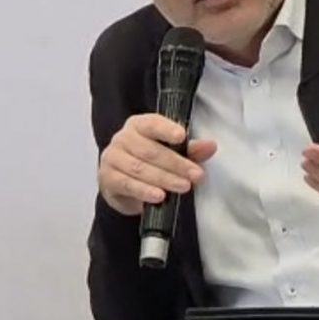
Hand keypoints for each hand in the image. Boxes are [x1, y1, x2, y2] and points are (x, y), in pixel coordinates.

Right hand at [98, 114, 216, 215]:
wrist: (125, 186)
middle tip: (195, 174)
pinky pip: (127, 184)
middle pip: (150, 150)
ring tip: (183, 187)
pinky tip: (159, 196)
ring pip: (140, 168)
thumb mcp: (173, 153)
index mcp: (139, 125)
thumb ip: (191, 150)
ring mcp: (112, 158)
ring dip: (164, 179)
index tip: (182, 136)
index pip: (152, 123)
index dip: (167, 129)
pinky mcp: (107, 178)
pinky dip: (145, 191)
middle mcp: (123, 138)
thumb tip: (210, 146)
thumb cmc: (151, 163)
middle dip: (176, 164)